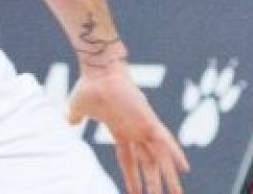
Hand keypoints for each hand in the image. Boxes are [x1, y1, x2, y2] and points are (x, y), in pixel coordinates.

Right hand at [68, 63, 188, 193]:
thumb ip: (76, 117)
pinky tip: (184, 169)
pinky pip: (165, 140)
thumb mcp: (79, 108)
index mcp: (121, 131)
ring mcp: (144, 126)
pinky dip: (175, 154)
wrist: (98, 69)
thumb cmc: (90, 85)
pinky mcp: (148, 120)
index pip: (129, 161)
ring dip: (168, 178)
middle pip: (148, 164)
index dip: (133, 178)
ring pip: (160, 157)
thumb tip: (68, 121)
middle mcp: (136, 131)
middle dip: (155, 184)